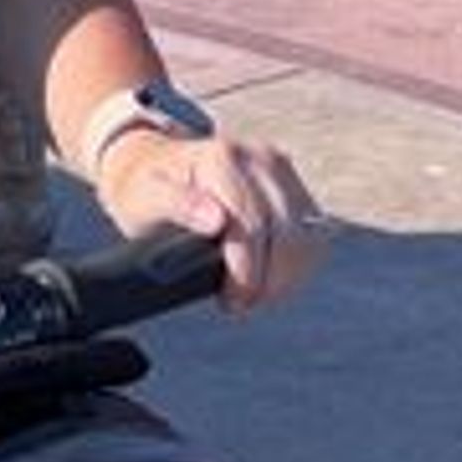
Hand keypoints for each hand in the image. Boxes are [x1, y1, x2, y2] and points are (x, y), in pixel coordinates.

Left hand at [91, 111, 332, 311]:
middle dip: (270, 281)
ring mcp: (280, 167)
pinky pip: (313, 232)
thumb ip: (179, 205)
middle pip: (287, 234)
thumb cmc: (148, 186)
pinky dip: (299, 262)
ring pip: (308, 235)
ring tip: (257, 294)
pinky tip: (273, 277)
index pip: (251, 226)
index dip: (246, 273)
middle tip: (242, 304)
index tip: (231, 301)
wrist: (156, 161)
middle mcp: (258, 157)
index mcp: (221, 159)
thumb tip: (216, 219)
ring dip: (288, 275)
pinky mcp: (292, 182)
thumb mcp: (147, 197)